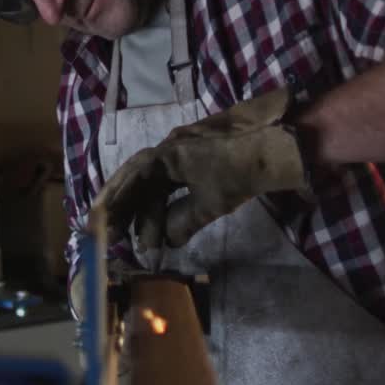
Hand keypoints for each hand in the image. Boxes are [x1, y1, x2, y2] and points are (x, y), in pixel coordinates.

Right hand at [90, 87, 307, 254]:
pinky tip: (162, 222)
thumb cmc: (241, 170)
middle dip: (124, 209)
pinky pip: (172, 181)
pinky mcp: (200, 155)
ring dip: (147, 211)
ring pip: (155, 182)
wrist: (279, 142)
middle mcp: (170, 147)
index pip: (133, 180)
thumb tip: (165, 241)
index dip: (117, 206)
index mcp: (167, 154)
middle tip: (111, 235)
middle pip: (138, 180)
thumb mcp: (212, 202)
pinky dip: (165, 203)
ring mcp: (185, 149)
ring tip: (143, 241)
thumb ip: (184, 221)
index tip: (105, 228)